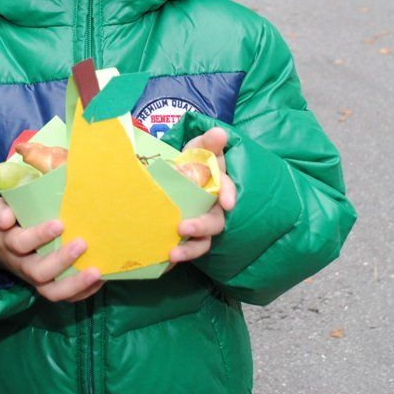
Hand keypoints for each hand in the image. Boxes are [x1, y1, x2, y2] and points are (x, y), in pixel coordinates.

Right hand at [0, 196, 103, 301]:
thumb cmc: (2, 220)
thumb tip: (6, 218)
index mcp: (8, 243)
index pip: (20, 244)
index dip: (39, 235)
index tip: (59, 224)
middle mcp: (21, 265)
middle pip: (39, 272)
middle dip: (62, 260)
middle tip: (82, 244)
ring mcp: (35, 278)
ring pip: (52, 291)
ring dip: (75, 283)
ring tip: (96, 272)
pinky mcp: (47, 284)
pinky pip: (64, 296)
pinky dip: (82, 292)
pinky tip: (100, 279)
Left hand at [169, 126, 236, 264]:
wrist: (170, 177)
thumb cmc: (190, 162)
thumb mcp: (196, 149)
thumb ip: (207, 143)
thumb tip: (220, 133)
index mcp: (217, 184)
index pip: (226, 188)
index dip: (227, 194)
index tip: (226, 203)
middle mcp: (213, 208)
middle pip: (215, 221)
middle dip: (201, 225)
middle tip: (183, 228)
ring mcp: (202, 224)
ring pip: (204, 241)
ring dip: (190, 249)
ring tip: (173, 254)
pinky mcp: (190, 237)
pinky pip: (189, 249)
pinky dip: (180, 255)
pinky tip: (166, 260)